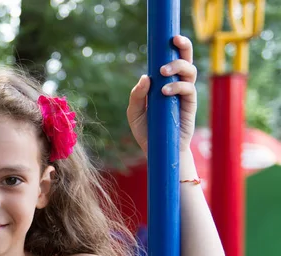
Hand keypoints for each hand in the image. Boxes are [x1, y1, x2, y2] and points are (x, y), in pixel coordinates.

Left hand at [127, 35, 197, 153]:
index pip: (171, 59)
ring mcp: (184, 94)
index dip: (174, 46)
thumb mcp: (134, 113)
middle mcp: (176, 85)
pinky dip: (177, 86)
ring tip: (163, 73)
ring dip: (178, 66)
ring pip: (190, 71)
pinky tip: (165, 92)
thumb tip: (145, 78)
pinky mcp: (189, 105)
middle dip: (183, 47)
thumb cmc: (147, 130)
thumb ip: (137, 96)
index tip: (170, 36)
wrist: (158, 150)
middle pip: (186, 59)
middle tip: (174, 42)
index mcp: (163, 83)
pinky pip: (189, 89)